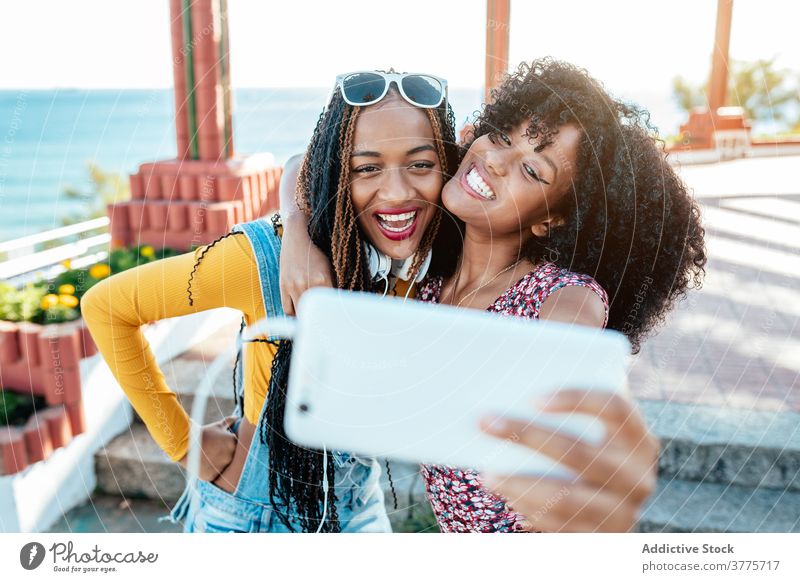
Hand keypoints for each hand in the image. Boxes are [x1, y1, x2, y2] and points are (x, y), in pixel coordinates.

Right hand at [177, 415, 237, 482]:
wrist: (185, 444)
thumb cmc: (203, 433)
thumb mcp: (217, 426)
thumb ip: (229, 422)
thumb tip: (237, 417)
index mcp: (233, 442)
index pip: (233, 446)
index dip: (224, 445)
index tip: (216, 443)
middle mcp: (230, 455)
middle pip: (228, 457)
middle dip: (221, 454)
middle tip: (210, 450)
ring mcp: (222, 466)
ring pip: (222, 466)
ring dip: (216, 463)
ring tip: (206, 456)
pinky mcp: (212, 476)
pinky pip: (213, 474)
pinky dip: (209, 471)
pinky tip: (203, 463)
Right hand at [279, 214, 333, 314]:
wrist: (298, 235)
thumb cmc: (317, 251)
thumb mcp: (330, 267)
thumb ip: (334, 285)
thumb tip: (338, 304)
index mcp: (323, 279)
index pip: (329, 306)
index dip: (332, 313)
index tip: (336, 318)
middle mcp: (307, 284)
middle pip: (314, 312)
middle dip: (319, 317)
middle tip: (324, 320)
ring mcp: (293, 286)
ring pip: (300, 313)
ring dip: (306, 316)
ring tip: (312, 316)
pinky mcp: (283, 286)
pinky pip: (288, 309)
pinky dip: (294, 313)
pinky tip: (300, 310)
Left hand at [479, 389, 658, 531]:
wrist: (617, 501)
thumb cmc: (595, 448)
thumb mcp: (597, 430)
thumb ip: (569, 414)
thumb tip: (511, 399)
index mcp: (637, 437)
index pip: (613, 407)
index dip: (575, 400)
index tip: (531, 399)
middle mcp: (637, 475)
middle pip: (577, 453)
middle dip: (526, 436)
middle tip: (486, 422)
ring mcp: (622, 511)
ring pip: (565, 497)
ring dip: (519, 484)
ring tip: (487, 474)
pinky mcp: (602, 537)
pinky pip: (560, 524)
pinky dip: (529, 507)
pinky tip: (506, 493)